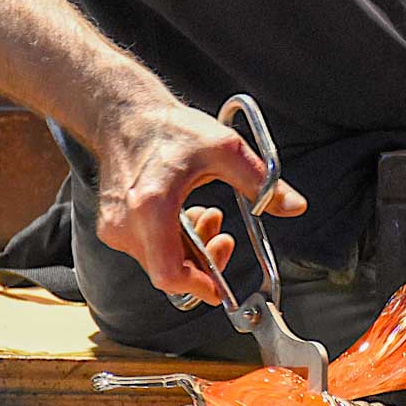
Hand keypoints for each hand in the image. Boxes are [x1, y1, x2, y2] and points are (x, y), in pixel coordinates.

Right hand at [95, 99, 306, 304]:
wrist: (124, 115)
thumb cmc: (168, 129)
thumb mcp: (224, 149)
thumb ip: (261, 181)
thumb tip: (293, 205)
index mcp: (150, 207)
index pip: (169, 273)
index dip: (199, 287)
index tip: (221, 289)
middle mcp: (126, 224)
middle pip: (169, 270)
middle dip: (203, 261)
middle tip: (224, 239)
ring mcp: (115, 228)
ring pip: (160, 262)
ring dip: (190, 249)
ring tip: (209, 216)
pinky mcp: (112, 227)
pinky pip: (149, 250)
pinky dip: (172, 241)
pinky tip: (186, 214)